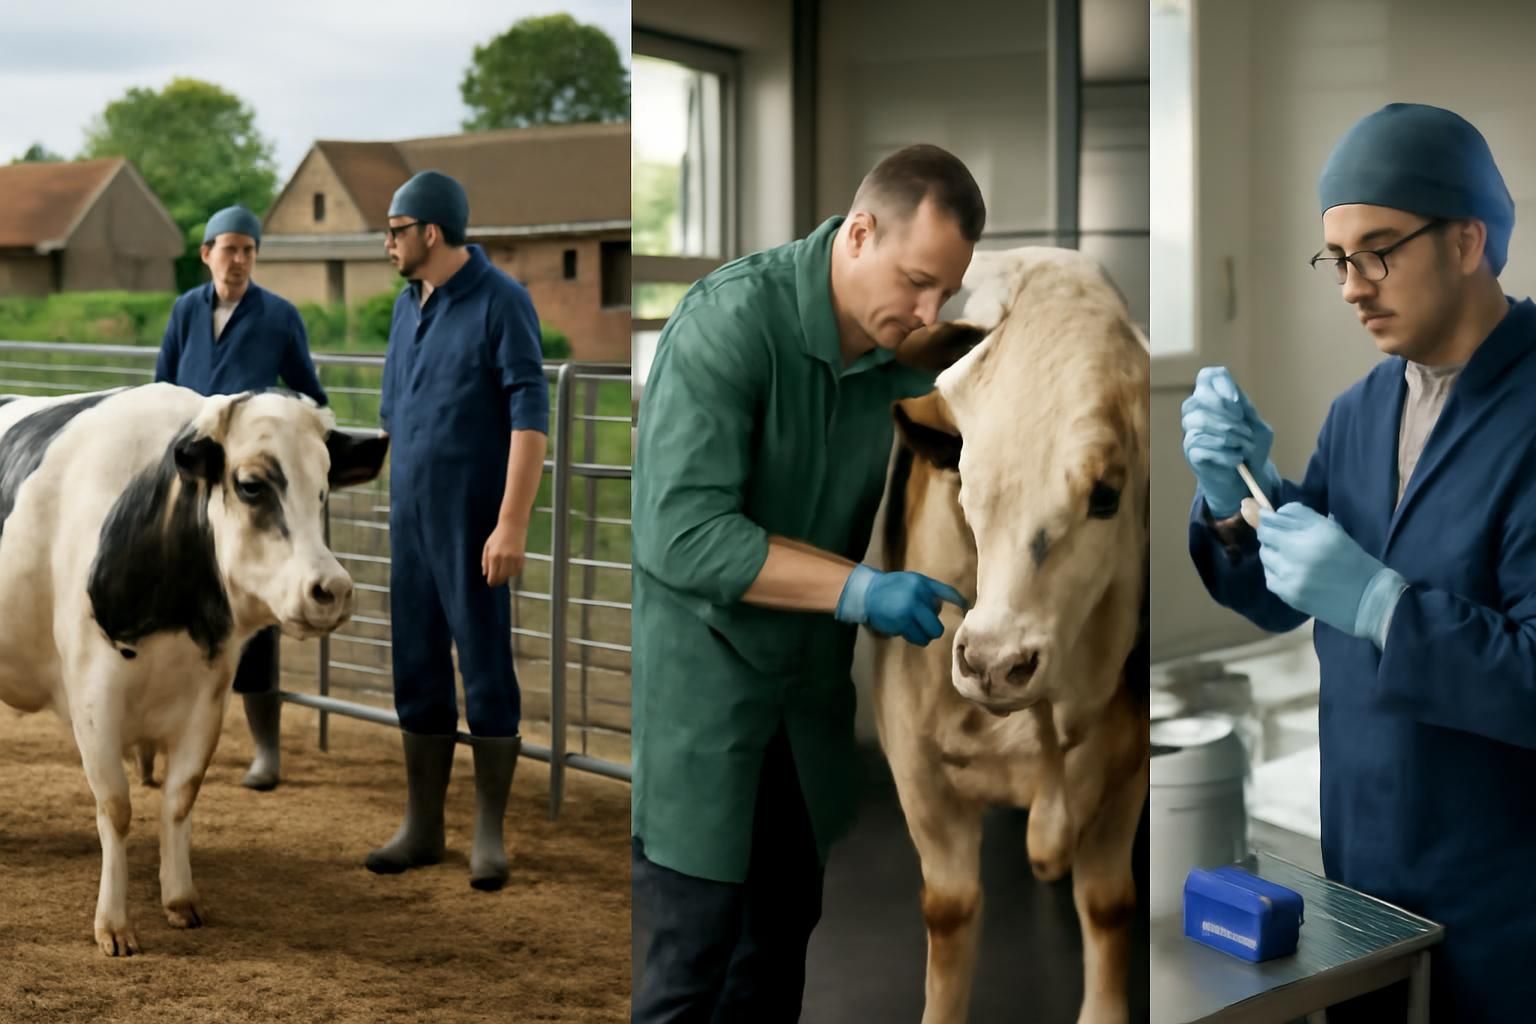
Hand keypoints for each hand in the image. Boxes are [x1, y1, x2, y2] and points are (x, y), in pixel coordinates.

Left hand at [481, 519, 527, 586]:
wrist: (512, 525)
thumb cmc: (498, 535)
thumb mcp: (487, 546)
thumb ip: (485, 561)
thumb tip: (485, 574)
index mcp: (493, 556)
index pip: (492, 576)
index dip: (491, 582)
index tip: (491, 583)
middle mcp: (504, 559)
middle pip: (501, 578)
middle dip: (498, 581)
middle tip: (497, 581)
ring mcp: (514, 558)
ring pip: (510, 575)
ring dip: (507, 575)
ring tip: (504, 571)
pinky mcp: (521, 557)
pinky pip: (518, 570)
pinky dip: (514, 571)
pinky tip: (511, 567)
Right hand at [834, 564, 968, 645]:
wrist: (867, 593)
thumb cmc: (891, 587)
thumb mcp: (911, 581)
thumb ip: (927, 591)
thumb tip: (941, 608)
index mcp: (922, 583)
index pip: (947, 592)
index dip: (959, 601)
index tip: (965, 608)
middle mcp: (917, 596)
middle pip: (937, 625)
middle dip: (933, 629)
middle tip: (926, 626)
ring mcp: (909, 611)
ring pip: (928, 635)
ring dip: (923, 635)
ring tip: (913, 628)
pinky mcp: (900, 624)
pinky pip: (915, 638)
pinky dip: (912, 636)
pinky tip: (903, 628)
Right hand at [1182, 366, 1278, 516]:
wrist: (1248, 479)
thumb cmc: (1252, 448)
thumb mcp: (1259, 428)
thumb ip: (1247, 411)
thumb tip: (1231, 401)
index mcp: (1216, 399)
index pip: (1208, 376)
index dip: (1222, 385)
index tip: (1238, 403)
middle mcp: (1198, 411)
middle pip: (1199, 397)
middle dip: (1226, 413)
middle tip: (1246, 430)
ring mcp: (1191, 431)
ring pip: (1198, 421)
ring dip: (1228, 435)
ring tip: (1244, 446)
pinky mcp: (1191, 452)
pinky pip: (1200, 446)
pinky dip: (1224, 454)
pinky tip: (1237, 460)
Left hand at [1256, 503, 1406, 643]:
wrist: (1367, 599)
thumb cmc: (1352, 560)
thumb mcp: (1332, 530)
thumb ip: (1302, 516)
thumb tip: (1277, 512)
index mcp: (1313, 534)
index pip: (1273, 521)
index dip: (1267, 518)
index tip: (1267, 517)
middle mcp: (1297, 554)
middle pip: (1265, 537)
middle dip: (1269, 535)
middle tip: (1280, 537)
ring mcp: (1290, 577)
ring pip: (1265, 557)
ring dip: (1272, 553)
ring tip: (1287, 555)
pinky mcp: (1288, 595)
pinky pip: (1269, 578)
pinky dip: (1275, 572)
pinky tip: (1289, 572)